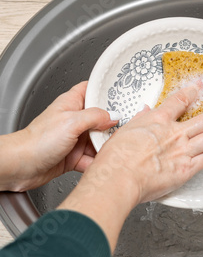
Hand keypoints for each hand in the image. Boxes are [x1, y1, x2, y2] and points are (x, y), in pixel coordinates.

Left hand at [0, 81, 116, 191]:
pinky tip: (105, 164)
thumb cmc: (37, 141)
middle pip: (101, 118)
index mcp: (71, 103)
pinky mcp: (73, 157)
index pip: (92, 90)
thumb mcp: (71, 122)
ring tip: (119, 148)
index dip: (107, 91)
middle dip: (113, 124)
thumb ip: (95, 117)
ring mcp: (74, 139)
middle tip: (128, 127)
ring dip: (107, 146)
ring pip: (98, 140)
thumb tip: (113, 116)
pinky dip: (99, 162)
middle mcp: (74, 120)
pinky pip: (92, 159)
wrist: (21, 166)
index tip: (125, 94)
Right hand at [59, 80, 202, 251]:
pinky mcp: (186, 170)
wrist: (119, 178)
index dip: (196, 89)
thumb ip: (140, 120)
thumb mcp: (124, 130)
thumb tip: (145, 112)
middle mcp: (175, 133)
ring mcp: (183, 151)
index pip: (183, 99)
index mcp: (159, 120)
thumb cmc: (116, 158)